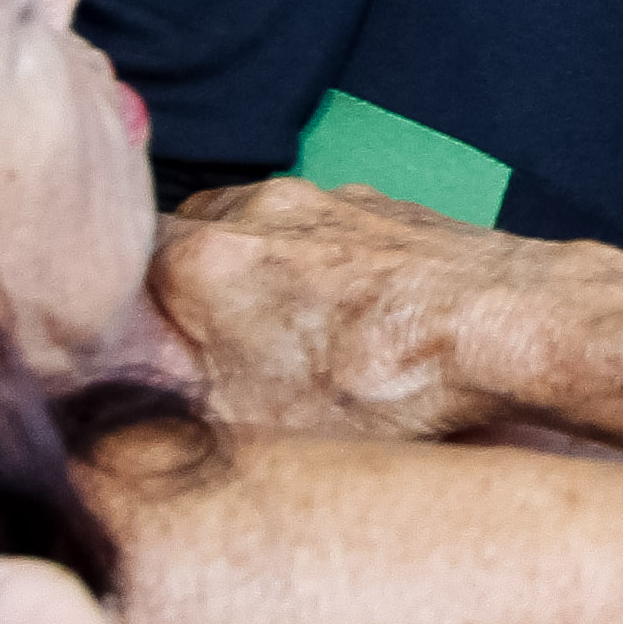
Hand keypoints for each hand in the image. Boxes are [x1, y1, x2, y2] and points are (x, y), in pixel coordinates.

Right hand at [150, 177, 557, 441]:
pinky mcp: (377, 205)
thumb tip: (124, 407)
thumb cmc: (384, 381)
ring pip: (257, 229)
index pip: (119, 266)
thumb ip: (170, 399)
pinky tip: (348, 319)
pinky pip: (322, 230)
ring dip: (256, 276)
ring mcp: (321, 199)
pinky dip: (319, 266)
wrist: (503, 323)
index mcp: (203, 260)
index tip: (138, 348)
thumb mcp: (248, 424)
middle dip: (188, 291)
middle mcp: (254, 210)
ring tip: (282, 340)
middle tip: (204, 347)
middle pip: (186, 240)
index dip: (124, 312)